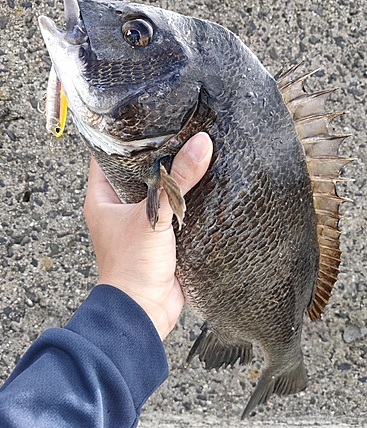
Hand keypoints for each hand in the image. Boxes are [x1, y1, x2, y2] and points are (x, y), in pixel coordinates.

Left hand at [84, 132, 212, 339]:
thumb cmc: (132, 267)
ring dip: (173, 178)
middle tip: (177, 130)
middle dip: (156, 155)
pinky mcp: (159, 236)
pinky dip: (185, 199)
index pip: (106, 156)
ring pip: (157, 190)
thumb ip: (177, 181)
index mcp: (102, 198)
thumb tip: (201, 144)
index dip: (121, 136)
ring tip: (193, 151)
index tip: (143, 116)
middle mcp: (118, 208)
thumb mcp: (153, 216)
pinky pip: (172, 210)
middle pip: (136, 171)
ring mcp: (140, 221)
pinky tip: (203, 184)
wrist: (144, 310)